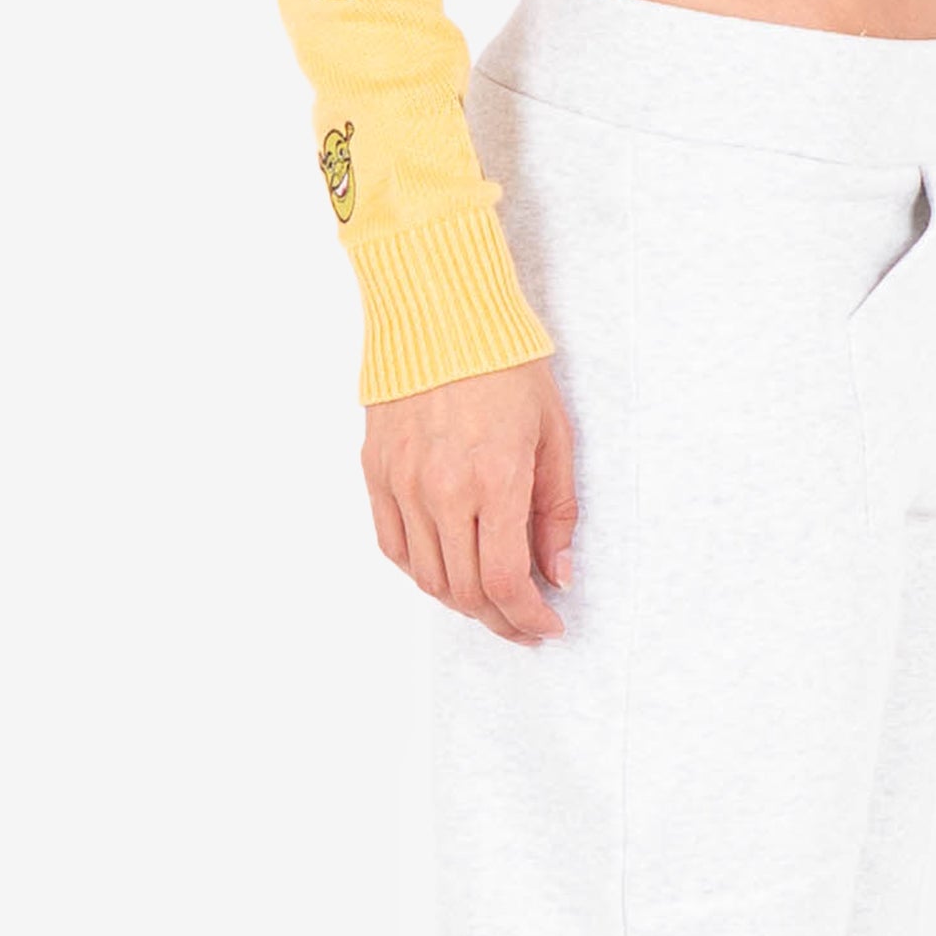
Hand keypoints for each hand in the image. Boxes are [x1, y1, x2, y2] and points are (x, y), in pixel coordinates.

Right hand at [363, 353, 578, 642]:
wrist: (442, 309)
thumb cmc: (507, 363)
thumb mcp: (555, 432)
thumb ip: (557, 510)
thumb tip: (558, 573)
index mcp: (496, 477)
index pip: (505, 580)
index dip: (528, 617)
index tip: (547, 625)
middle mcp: (444, 488)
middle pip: (466, 590)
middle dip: (501, 618)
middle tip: (525, 621)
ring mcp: (403, 482)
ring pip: (427, 577)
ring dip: (461, 601)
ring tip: (490, 598)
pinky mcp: (376, 471)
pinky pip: (393, 545)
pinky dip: (420, 570)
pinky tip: (446, 567)